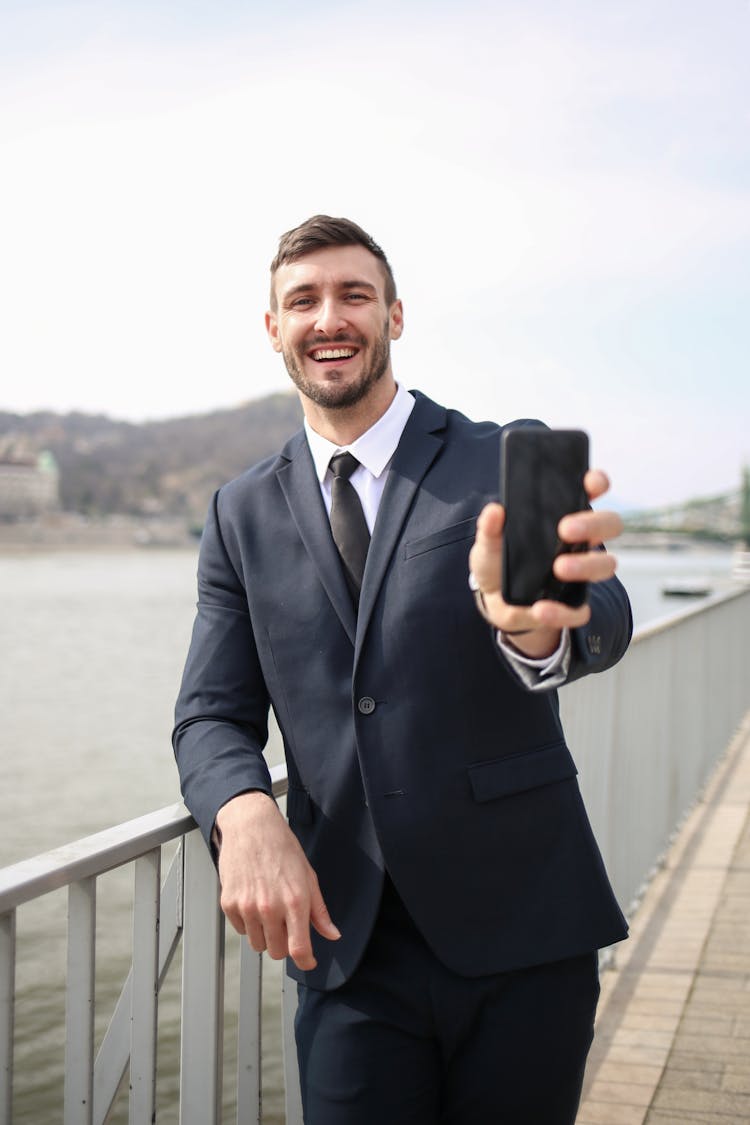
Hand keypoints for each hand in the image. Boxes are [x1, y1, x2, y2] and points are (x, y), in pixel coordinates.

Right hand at [215, 791, 339, 970]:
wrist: (251, 826)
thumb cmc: (281, 847)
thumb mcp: (308, 876)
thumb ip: (319, 911)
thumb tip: (332, 934)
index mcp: (295, 901)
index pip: (299, 949)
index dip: (305, 961)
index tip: (308, 961)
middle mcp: (270, 907)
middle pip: (277, 952)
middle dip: (284, 944)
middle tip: (286, 924)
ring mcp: (247, 907)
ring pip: (258, 944)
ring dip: (266, 934)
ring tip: (269, 909)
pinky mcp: (229, 904)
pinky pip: (241, 930)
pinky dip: (249, 923)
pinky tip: (254, 901)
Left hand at [468, 469, 622, 657]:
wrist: (494, 601)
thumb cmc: (499, 561)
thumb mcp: (488, 542)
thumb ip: (490, 527)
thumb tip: (494, 511)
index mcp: (563, 516)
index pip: (590, 491)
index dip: (597, 483)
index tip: (592, 482)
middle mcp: (579, 541)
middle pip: (609, 524)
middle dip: (593, 524)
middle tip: (565, 529)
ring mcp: (580, 572)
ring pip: (606, 565)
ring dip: (586, 565)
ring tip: (558, 569)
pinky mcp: (572, 603)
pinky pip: (581, 610)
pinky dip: (563, 611)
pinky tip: (542, 608)